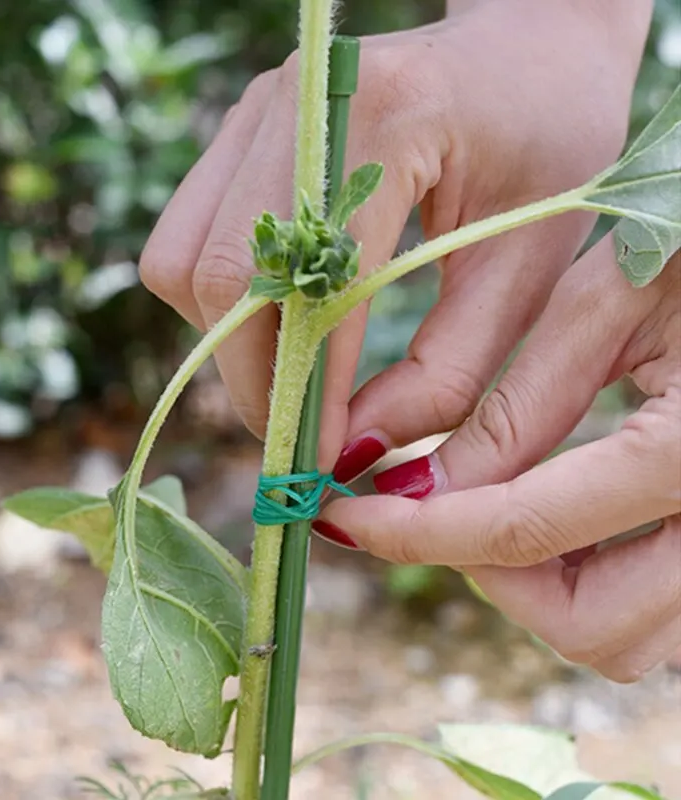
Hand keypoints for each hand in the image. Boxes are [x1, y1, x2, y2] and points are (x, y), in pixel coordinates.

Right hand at [141, 1, 650, 468]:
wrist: (529, 44)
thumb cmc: (549, 147)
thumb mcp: (528, 269)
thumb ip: (448, 371)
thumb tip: (359, 448)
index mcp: (387, 119)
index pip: (311, 287)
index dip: (309, 389)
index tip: (324, 459)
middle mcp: (297, 105)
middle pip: (220, 278)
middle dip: (253, 378)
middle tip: (301, 433)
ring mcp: (256, 113)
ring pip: (183, 263)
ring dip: (227, 341)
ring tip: (295, 375)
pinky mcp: (241, 133)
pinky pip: (188, 241)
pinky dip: (221, 304)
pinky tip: (281, 320)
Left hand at [318, 240, 680, 682]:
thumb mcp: (604, 307)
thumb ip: (516, 410)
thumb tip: (417, 489)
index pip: (520, 528)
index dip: (414, 532)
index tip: (343, 517)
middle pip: (589, 624)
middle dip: (491, 578)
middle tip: (432, 510)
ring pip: (628, 634)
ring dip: (542, 590)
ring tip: (490, 508)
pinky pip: (657, 606)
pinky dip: (590, 579)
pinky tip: (556, 515)